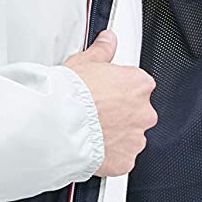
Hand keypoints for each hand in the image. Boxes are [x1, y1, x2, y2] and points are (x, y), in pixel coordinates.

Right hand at [63, 29, 157, 176]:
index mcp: (139, 84)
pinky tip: (93, 149)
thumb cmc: (70, 95)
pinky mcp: (125, 161)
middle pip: (136, 113)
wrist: (57, 125)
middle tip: (96, 114)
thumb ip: (102, 50)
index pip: (137, 86)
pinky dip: (110, 157)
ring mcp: (136, 139)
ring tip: (91, 133)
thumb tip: (108, 39)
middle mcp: (144, 112)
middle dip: (120, 115)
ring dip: (115, 136)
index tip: (104, 94)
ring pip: (129, 138)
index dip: (118, 91)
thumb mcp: (85, 62)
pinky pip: (121, 159)